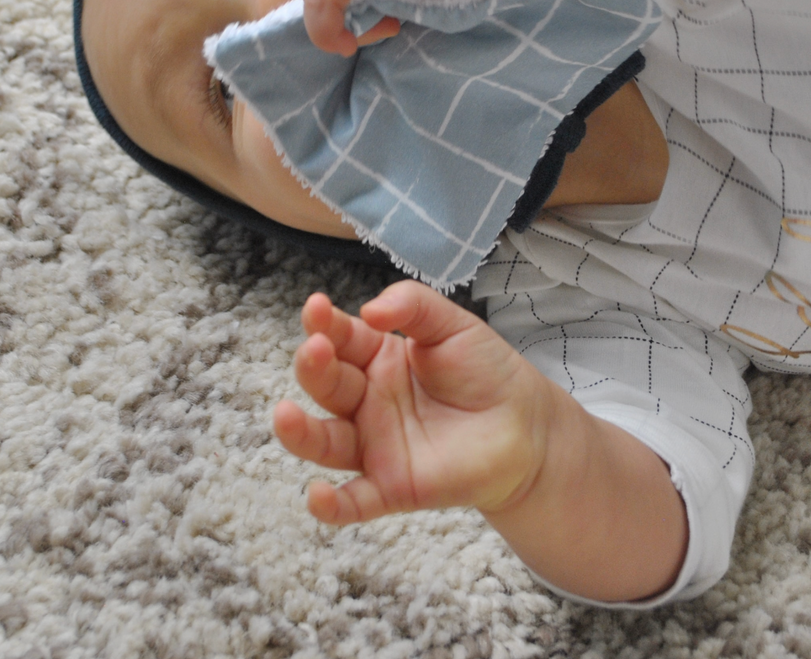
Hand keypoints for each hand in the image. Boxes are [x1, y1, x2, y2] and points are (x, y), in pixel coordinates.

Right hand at [273, 280, 553, 523]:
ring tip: (283, 416)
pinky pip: (354, 501)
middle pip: (326, 385)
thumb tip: (369, 310)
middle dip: (313, 367)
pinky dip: (331, 505)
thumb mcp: (450, 324)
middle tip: (316, 349)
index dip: (324, 323)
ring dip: (300, 432)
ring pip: (325, 442)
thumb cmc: (485, 370)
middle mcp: (365, 401)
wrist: (527, 426)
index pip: (339, 338)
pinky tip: (317, 496)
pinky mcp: (392, 487)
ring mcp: (374, 445)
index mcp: (375, 357)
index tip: (317, 307)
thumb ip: (412, 305)